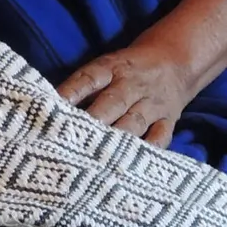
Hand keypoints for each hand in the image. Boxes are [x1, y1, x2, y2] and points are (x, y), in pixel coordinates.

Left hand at [56, 38, 195, 147]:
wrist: (176, 60)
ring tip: (97, 160)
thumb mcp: (108, 67)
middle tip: (73, 141)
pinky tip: (131, 165)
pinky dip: (148, 151)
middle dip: (94, 121)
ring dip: (116, 140)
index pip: (89, 78)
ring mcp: (153, 103)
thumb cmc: (127, 70)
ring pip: (134, 123)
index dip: (71, 92)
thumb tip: (50, 109)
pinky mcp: (168, 120)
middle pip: (113, 103)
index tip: (53, 108)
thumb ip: (84, 87)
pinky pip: (160, 138)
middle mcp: (132, 85)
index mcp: (113, 68)